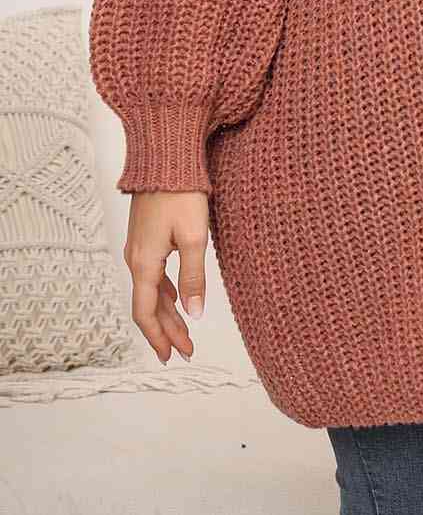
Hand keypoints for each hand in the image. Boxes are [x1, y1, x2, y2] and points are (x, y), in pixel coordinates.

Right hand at [123, 190, 209, 363]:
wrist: (165, 158)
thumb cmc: (181, 193)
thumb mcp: (195, 238)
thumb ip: (194, 277)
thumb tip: (193, 315)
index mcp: (144, 263)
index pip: (145, 313)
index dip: (159, 337)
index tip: (173, 356)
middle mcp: (135, 258)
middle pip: (148, 305)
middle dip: (166, 330)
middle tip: (185, 351)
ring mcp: (139, 247)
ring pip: (150, 290)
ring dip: (166, 312)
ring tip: (184, 331)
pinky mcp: (146, 236)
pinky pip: (151, 274)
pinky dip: (164, 292)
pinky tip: (175, 296)